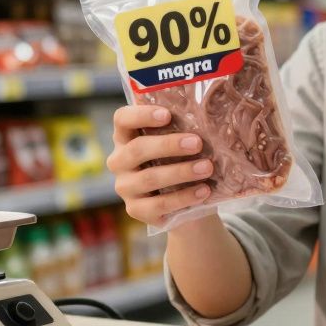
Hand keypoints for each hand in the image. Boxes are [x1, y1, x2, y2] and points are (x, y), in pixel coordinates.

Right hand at [106, 105, 214, 225]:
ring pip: (149, 178)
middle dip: (169, 145)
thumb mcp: (176, 141)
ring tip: (207, 168)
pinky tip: (203, 191)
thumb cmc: (178, 159)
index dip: (141, 115)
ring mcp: (125, 187)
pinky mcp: (135, 209)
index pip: (122, 119)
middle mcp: (119, 161)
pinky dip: (183, 197)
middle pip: (137, 149)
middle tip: (197, 143)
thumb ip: (180, 128)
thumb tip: (205, 118)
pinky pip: (158, 204)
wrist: (182, 198)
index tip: (167, 115)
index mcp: (125, 136)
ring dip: (181, 172)